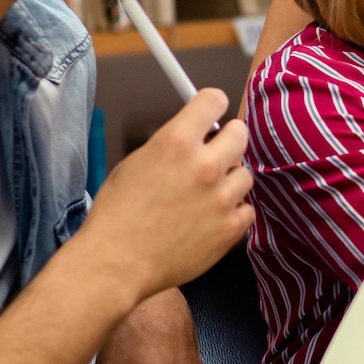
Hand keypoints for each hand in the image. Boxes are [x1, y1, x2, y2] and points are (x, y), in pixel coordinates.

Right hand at [79, 89, 253, 300]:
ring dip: (228, 181)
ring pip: (244, 174)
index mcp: (176, 142)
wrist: (116, 263)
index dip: (212, 106)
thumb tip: (193, 136)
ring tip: (205, 196)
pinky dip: (233, 212)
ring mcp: (221, 197)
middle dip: (226, 141)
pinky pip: (247, 209)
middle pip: (239, 134)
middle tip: (215, 154)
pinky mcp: (231, 227)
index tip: (212, 116)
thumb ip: (170, 145)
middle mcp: (204, 164)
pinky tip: (210, 219)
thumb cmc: (117, 215)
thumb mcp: (136, 163)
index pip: (214, 101)